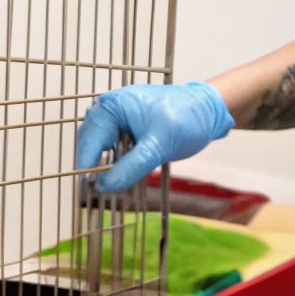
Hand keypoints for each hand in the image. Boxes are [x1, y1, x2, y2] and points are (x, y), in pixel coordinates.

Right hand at [75, 81, 234, 193]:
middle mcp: (109, 108)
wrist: (208, 111)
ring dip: (102, 164)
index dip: (86, 167)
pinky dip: (113, 160)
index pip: (88, 140)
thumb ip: (130, 167)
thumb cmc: (187, 119)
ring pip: (99, 146)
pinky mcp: (125, 125)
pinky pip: (111, 145)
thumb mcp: (158, 147)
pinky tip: (120, 172)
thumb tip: (103, 187)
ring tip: (110, 183)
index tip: (89, 190)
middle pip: (89, 143)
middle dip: (93, 166)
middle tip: (99, 190)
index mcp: (112, 105)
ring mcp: (116, 116)